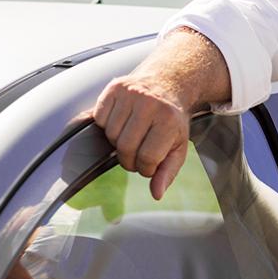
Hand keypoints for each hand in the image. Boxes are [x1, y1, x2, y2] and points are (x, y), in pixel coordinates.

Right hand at [90, 28, 229, 200]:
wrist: (169, 84)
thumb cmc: (172, 120)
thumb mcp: (178, 146)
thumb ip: (168, 172)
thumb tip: (156, 194)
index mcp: (168, 120)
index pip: (147, 158)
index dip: (146, 168)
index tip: (150, 164)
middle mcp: (149, 103)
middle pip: (125, 147)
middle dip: (129, 159)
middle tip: (137, 154)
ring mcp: (130, 93)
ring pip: (110, 134)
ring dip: (117, 142)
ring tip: (131, 136)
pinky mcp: (114, 88)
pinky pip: (99, 118)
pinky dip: (107, 125)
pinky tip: (122, 121)